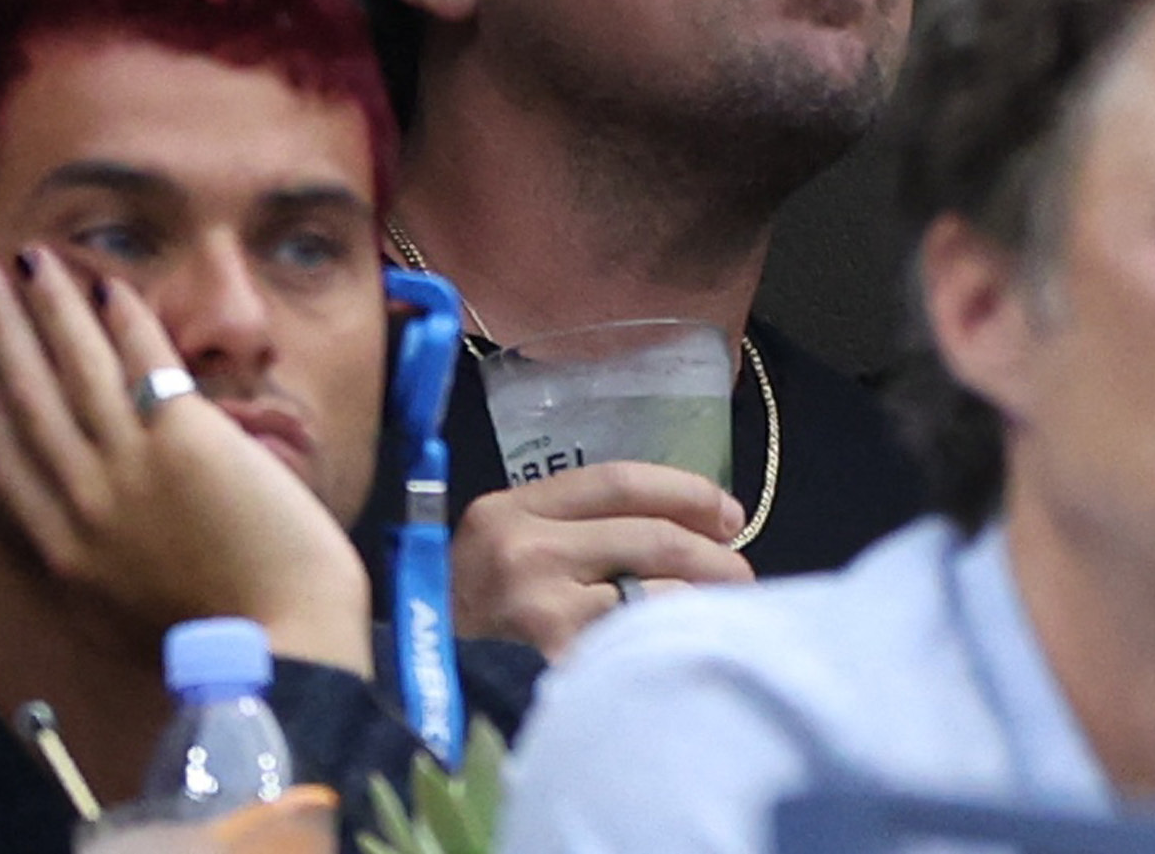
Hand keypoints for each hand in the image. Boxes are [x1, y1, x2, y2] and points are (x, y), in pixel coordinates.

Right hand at [0, 247, 371, 673]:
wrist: (282, 640)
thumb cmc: (223, 634)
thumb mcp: (121, 615)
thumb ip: (87, 568)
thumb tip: (68, 539)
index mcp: (61, 552)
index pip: (0, 464)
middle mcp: (80, 502)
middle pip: (26, 399)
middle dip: (1, 333)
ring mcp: (128, 465)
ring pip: (75, 367)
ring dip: (51, 306)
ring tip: (31, 261)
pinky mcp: (184, 437)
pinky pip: (143, 360)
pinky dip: (123, 320)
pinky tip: (110, 286)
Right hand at [451, 462, 751, 658]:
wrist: (413, 675)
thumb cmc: (472, 610)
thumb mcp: (508, 544)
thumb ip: (576, 526)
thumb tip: (684, 529)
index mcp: (516, 507)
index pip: (618, 480)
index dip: (685, 492)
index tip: (728, 514)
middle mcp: (525, 546)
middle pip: (648, 535)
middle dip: (711, 555)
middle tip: (742, 573)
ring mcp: (537, 603)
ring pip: (651, 592)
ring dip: (700, 602)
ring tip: (722, 611)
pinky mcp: (552, 655)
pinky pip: (633, 641)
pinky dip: (665, 641)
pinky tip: (683, 647)